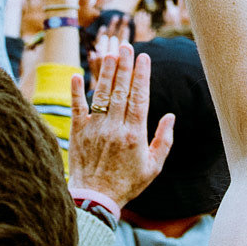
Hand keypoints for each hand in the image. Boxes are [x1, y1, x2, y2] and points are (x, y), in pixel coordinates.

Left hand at [68, 41, 171, 207]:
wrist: (95, 199)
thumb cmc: (127, 184)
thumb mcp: (153, 167)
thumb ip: (163, 141)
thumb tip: (171, 116)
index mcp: (134, 135)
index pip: (139, 98)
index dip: (141, 75)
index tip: (144, 57)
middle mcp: (114, 128)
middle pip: (120, 90)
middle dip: (124, 66)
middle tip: (127, 46)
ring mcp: (94, 129)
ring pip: (100, 94)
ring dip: (105, 72)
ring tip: (110, 53)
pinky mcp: (78, 132)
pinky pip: (76, 108)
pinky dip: (76, 91)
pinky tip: (77, 74)